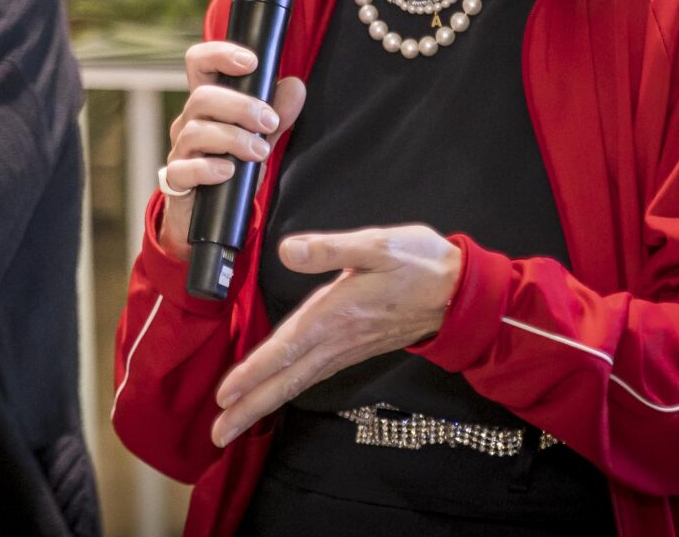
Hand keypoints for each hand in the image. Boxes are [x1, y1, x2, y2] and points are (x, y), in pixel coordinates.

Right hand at [156, 42, 306, 262]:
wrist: (208, 218)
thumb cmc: (233, 168)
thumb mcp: (260, 138)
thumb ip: (277, 114)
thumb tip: (295, 85)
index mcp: (208, 104)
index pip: (199, 63)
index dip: (219, 54)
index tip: (251, 62)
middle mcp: (188, 122)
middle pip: (202, 97)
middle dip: (240, 106)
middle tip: (269, 123)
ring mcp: (180, 151)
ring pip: (194, 131)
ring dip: (232, 139)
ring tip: (260, 153)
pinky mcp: (176, 181)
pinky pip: (183, 170)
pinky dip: (208, 169)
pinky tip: (229, 172)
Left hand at [209, 224, 460, 446]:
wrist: (460, 294)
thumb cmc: (420, 264)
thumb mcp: (377, 244)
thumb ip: (330, 248)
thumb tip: (288, 251)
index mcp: (336, 313)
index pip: (286, 348)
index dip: (254, 371)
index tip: (225, 396)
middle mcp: (338, 338)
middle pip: (287, 379)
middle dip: (251, 407)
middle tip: (218, 433)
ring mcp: (347, 348)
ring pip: (298, 382)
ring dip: (265, 404)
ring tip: (235, 424)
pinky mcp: (354, 349)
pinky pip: (313, 376)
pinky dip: (289, 389)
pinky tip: (277, 394)